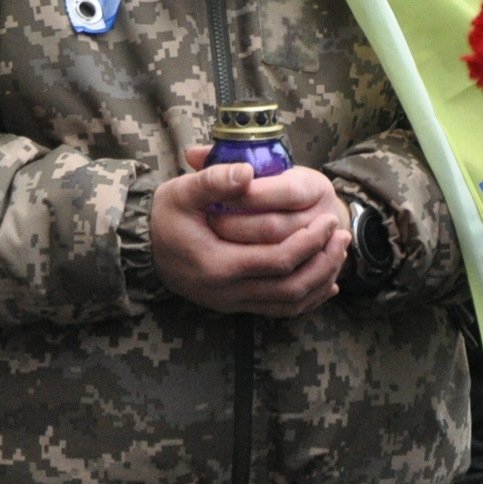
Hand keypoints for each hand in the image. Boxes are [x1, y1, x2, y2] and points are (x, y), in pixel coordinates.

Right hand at [151, 149, 350, 316]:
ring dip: (319, 280)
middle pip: (290, 287)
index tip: (327, 220)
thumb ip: (215, 180)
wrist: (141, 247)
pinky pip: (277, 310)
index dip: (309, 242)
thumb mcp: (182, 191)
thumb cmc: (164, 215)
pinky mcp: (233, 306)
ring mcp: (230, 303)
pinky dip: (305, 298)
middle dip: (322, 261)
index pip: (277, 261)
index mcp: (217, 264)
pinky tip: (324, 281)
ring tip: (338, 254)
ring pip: (287, 304)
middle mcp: (226, 292)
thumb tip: (247, 172)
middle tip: (341, 235)